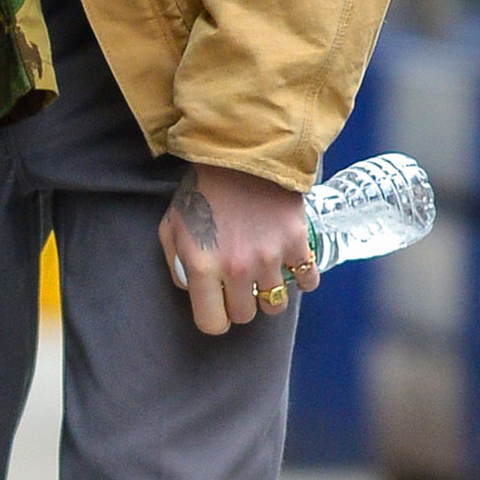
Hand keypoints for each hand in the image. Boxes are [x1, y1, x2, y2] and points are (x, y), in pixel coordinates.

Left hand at [158, 162, 319, 336]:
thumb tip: (192, 290)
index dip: (215, 318)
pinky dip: (302, 277)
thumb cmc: (203, 191)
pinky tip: (291, 263)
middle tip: (239, 283)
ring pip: (276, 305)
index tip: (218, 307)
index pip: (212, 324)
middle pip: (245, 316)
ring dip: (270, 293)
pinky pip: (307, 280)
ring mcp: (270, 258)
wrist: (241, 155)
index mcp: (203, 266)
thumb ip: (177, 264)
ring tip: (263, 273)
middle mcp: (237, 269)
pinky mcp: (297, 243)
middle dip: (241, 303)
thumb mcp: (172, 226)